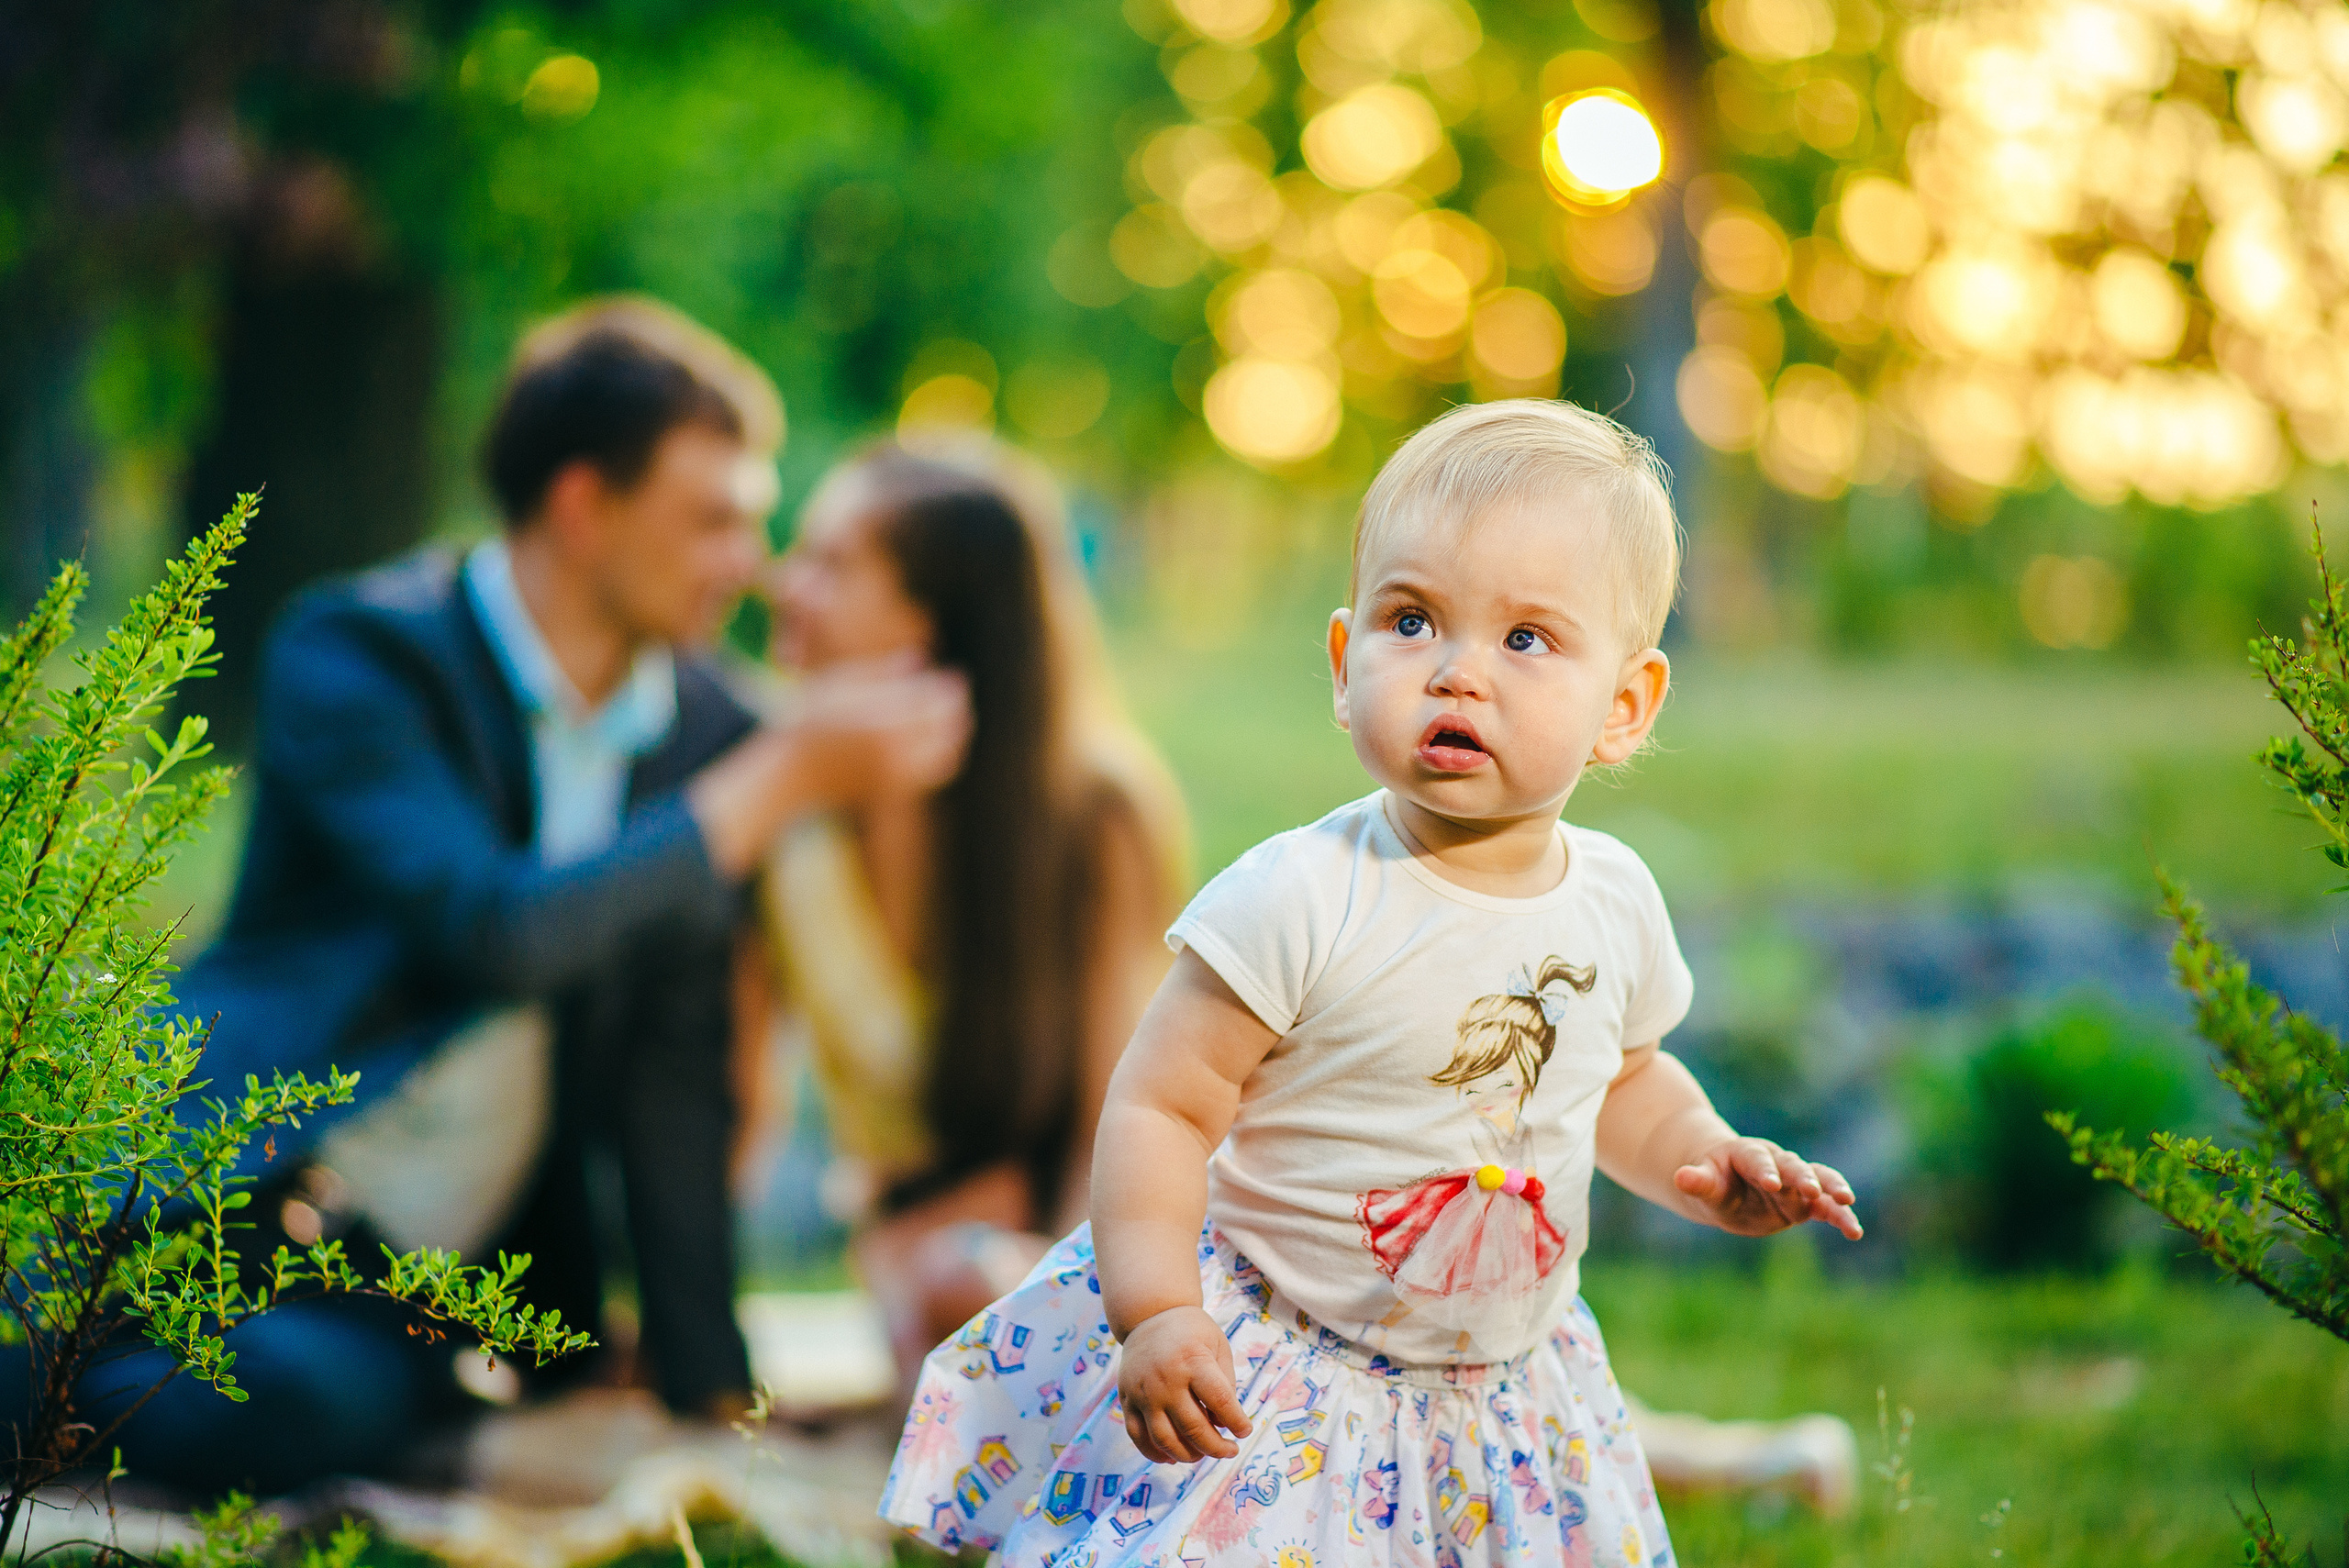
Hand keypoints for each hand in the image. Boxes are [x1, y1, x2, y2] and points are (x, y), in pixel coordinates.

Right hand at [787, 653, 971, 806]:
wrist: (794, 774)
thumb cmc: (813, 721)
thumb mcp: (841, 686)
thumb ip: (882, 672)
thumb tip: (919, 660)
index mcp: (883, 717)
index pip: (935, 700)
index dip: (949, 687)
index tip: (954, 677)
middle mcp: (896, 749)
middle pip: (947, 725)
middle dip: (957, 707)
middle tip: (958, 693)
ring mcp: (899, 773)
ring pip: (948, 752)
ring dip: (957, 732)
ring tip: (958, 717)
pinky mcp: (899, 790)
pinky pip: (936, 771)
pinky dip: (947, 755)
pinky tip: (943, 742)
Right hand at [1117, 1305, 1251, 1464]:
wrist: (1150, 1315)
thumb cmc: (1192, 1332)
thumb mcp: (1218, 1346)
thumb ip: (1225, 1384)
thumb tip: (1222, 1425)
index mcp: (1193, 1361)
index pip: (1220, 1402)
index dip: (1237, 1422)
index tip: (1245, 1432)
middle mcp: (1166, 1380)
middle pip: (1194, 1428)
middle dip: (1217, 1447)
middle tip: (1230, 1450)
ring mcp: (1143, 1392)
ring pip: (1166, 1440)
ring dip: (1189, 1455)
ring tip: (1204, 1454)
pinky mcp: (1127, 1400)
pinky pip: (1138, 1437)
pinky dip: (1156, 1453)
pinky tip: (1174, 1457)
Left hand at [1675, 1137, 1861, 1239]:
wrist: (1729, 1184)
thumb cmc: (1713, 1180)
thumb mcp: (1703, 1182)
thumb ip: (1697, 1181)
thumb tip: (1680, 1177)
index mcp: (1748, 1154)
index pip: (1757, 1160)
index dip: (1764, 1171)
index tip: (1771, 1184)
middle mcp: (1776, 1163)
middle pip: (1792, 1166)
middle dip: (1802, 1177)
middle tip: (1811, 1190)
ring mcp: (1794, 1182)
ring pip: (1817, 1181)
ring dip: (1831, 1190)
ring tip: (1847, 1201)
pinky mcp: (1805, 1202)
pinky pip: (1826, 1206)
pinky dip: (1839, 1215)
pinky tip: (1854, 1229)